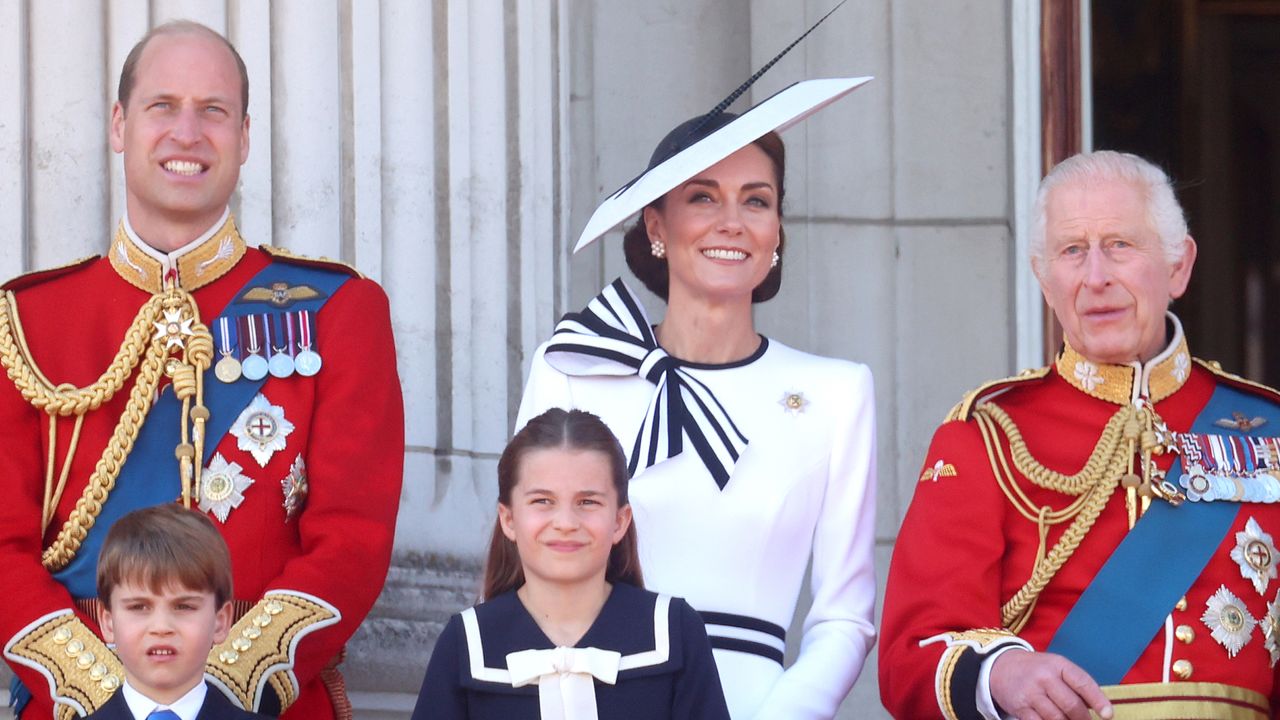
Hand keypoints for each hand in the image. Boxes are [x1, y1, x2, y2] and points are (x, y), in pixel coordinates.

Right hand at [990, 649, 1112, 719]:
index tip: (1108, 715)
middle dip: (1083, 719)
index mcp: (1058, 665)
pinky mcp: (1020, 707)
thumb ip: (1075, 684)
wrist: (1001, 666)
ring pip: (1057, 718)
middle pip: (1071, 705)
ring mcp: (1031, 692)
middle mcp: (1044, 677)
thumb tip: (1098, 708)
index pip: (1082, 682)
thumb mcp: (1056, 667)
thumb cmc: (1036, 669)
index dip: (1098, 700)